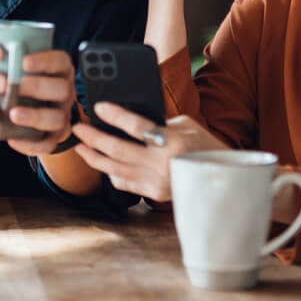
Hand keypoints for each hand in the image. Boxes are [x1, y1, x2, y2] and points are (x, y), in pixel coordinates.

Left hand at [5, 49, 76, 155]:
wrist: (42, 109)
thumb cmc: (28, 82)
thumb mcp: (27, 67)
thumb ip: (15, 58)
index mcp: (61, 71)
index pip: (60, 61)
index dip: (44, 61)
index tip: (23, 62)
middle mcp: (66, 92)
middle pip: (62, 89)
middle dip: (37, 87)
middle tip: (14, 86)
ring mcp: (63, 114)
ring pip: (57, 117)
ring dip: (34, 116)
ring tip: (13, 114)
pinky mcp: (56, 135)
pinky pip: (48, 143)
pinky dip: (31, 144)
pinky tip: (12, 140)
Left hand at [72, 102, 227, 200]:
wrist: (222, 178)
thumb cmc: (205, 145)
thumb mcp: (187, 126)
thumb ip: (159, 122)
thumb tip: (130, 120)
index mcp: (173, 141)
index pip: (137, 127)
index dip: (115, 116)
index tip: (98, 107)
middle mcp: (163, 163)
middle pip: (118, 149)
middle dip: (94, 138)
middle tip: (78, 128)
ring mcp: (157, 181)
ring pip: (115, 169)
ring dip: (94, 157)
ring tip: (81, 147)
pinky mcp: (154, 193)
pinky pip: (124, 183)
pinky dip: (110, 173)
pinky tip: (101, 163)